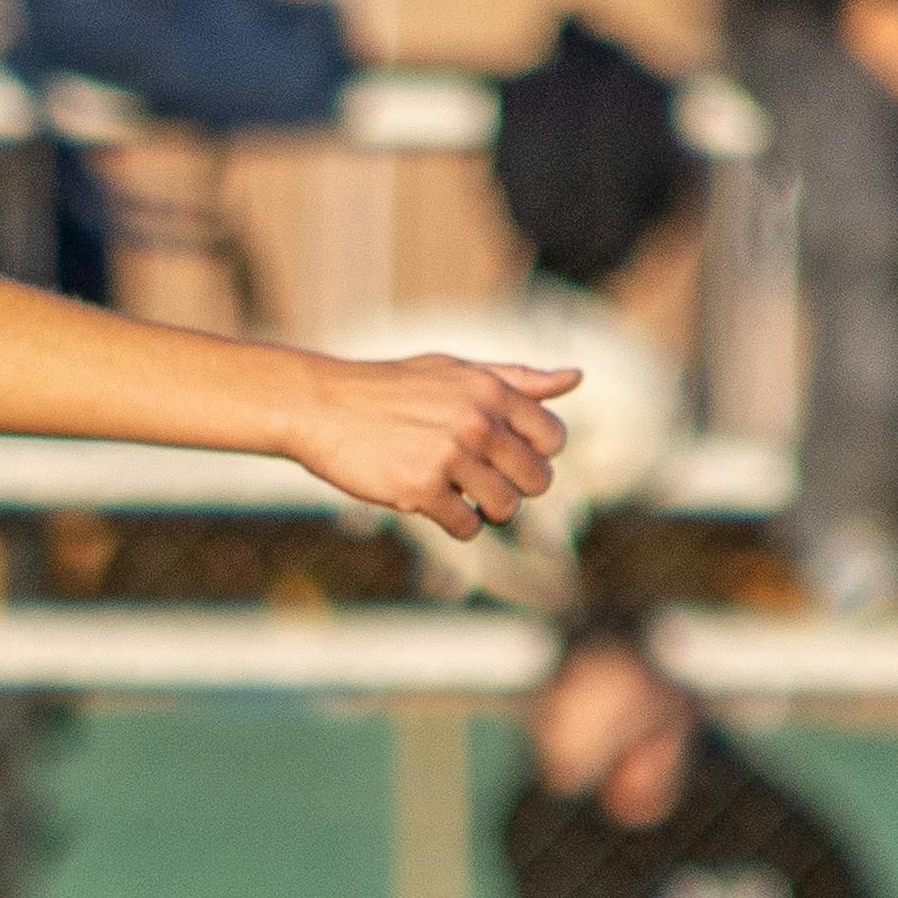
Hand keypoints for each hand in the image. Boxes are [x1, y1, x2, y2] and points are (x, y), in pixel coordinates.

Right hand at [290, 354, 577, 541]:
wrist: (321, 406)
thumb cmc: (390, 388)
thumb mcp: (454, 371)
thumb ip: (516, 379)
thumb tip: (576, 377)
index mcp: (490, 391)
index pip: (552, 438)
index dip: (534, 454)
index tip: (504, 455)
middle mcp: (476, 421)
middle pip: (536, 479)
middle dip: (515, 487)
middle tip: (482, 482)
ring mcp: (449, 456)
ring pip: (505, 507)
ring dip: (488, 510)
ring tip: (461, 497)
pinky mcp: (419, 489)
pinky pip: (466, 526)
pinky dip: (457, 525)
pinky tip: (435, 506)